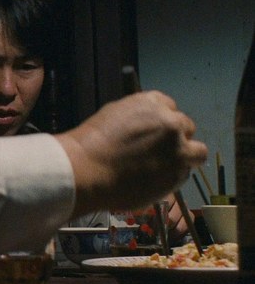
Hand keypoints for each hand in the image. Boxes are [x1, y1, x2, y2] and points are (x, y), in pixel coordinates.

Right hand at [56, 91, 207, 216]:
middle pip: (186, 128)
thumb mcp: (115, 115)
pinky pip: (185, 174)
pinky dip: (173, 177)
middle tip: (158, 152)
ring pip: (197, 151)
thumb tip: (147, 128)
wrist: (87, 170)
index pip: (170, 108)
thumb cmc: (91, 144)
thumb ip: (139, 118)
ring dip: (184, 157)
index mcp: (152, 103)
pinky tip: (153, 180)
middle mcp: (170, 122)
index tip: (153, 134)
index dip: (162, 123)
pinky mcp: (178, 172)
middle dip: (174, 139)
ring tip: (164, 168)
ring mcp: (177, 148)